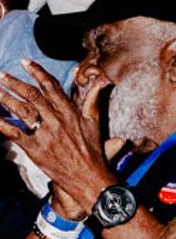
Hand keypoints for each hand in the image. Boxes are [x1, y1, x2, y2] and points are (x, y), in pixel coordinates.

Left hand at [0, 63, 116, 215]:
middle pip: (32, 96)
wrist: (88, 176)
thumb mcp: (95, 122)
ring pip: (21, 111)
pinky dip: (1, 124)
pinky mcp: (35, 149)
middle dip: (14, 84)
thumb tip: (102, 81)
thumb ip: (93, 99)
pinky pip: (14, 133)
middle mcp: (56, 120)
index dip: (37, 72)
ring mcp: (45, 134)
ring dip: (6, 99)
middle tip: (1, 75)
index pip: (51, 86)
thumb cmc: (92, 150)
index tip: (24, 62)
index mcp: (70, 111)